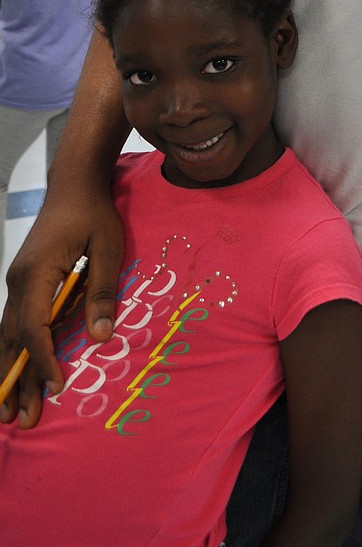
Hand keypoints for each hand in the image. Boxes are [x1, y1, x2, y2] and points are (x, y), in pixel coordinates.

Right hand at [0, 186, 123, 427]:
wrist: (74, 182)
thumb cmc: (94, 212)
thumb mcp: (109, 248)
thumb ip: (104, 291)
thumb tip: (102, 338)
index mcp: (37, 274)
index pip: (34, 328)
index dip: (44, 360)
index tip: (57, 386)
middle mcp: (18, 281)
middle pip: (12, 340)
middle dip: (15, 382)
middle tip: (21, 422)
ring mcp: (17, 281)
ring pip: (7, 335)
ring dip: (9, 372)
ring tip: (10, 411)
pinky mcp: (23, 281)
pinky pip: (14, 322)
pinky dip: (15, 350)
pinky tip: (16, 372)